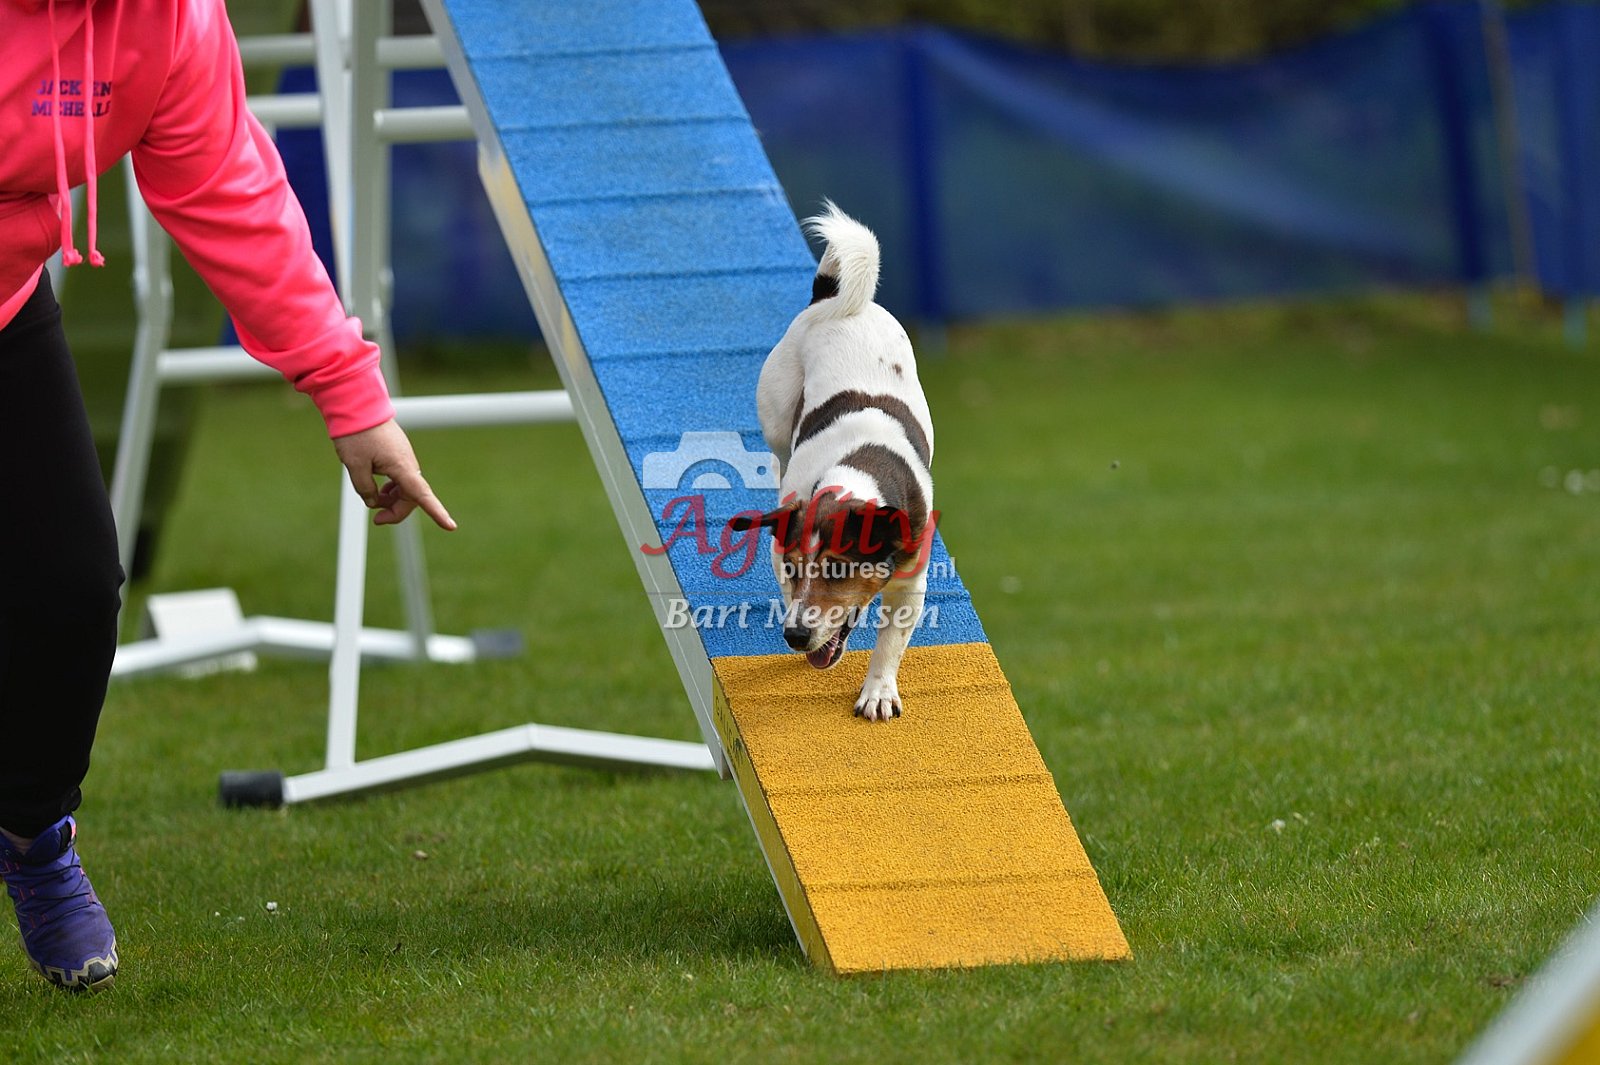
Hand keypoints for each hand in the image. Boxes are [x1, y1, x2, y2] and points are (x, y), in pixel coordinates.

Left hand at [331, 418, 455, 529]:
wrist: (357, 406)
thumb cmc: (357, 434)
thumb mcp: (354, 466)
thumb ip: (364, 489)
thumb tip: (373, 502)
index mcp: (401, 466)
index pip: (422, 495)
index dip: (437, 512)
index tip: (451, 527)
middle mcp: (409, 464)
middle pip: (412, 498)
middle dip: (396, 511)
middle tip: (377, 519)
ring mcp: (405, 459)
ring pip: (406, 489)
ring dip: (392, 500)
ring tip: (373, 498)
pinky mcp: (399, 456)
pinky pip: (401, 479)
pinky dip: (391, 489)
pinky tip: (378, 488)